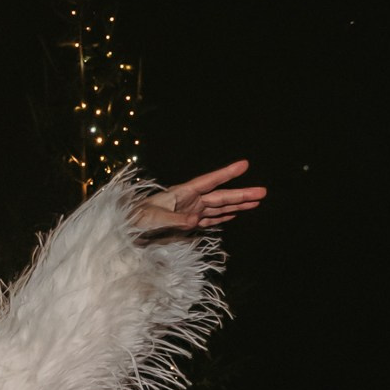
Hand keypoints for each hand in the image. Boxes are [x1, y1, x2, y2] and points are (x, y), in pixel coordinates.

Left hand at [133, 161, 266, 234]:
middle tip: (263, 192)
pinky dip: (223, 218)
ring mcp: (191, 211)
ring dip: (237, 206)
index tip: (244, 164)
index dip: (227, 173)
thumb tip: (195, 221)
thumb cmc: (137, 217)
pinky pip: (210, 220)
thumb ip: (175, 220)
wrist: (127, 225)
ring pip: (219, 208)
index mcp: (183, 193)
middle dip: (241, 194)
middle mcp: (190, 200)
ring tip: (256, 202)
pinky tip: (234, 214)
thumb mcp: (154, 218)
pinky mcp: (188, 223)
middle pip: (220, 196)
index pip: (210, 181)